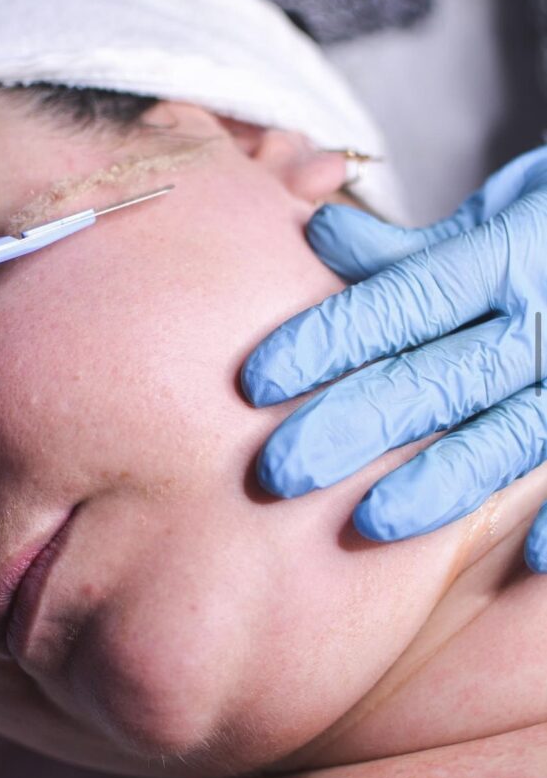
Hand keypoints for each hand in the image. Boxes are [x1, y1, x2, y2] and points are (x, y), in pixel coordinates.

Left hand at [241, 145, 546, 571]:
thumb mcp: (493, 216)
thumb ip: (412, 247)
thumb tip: (321, 233)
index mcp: (506, 255)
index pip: (403, 301)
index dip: (330, 341)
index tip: (258, 382)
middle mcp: (540, 319)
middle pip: (438, 378)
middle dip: (355, 427)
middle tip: (280, 472)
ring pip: (506, 435)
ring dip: (440, 484)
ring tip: (370, 524)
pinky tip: (531, 561)